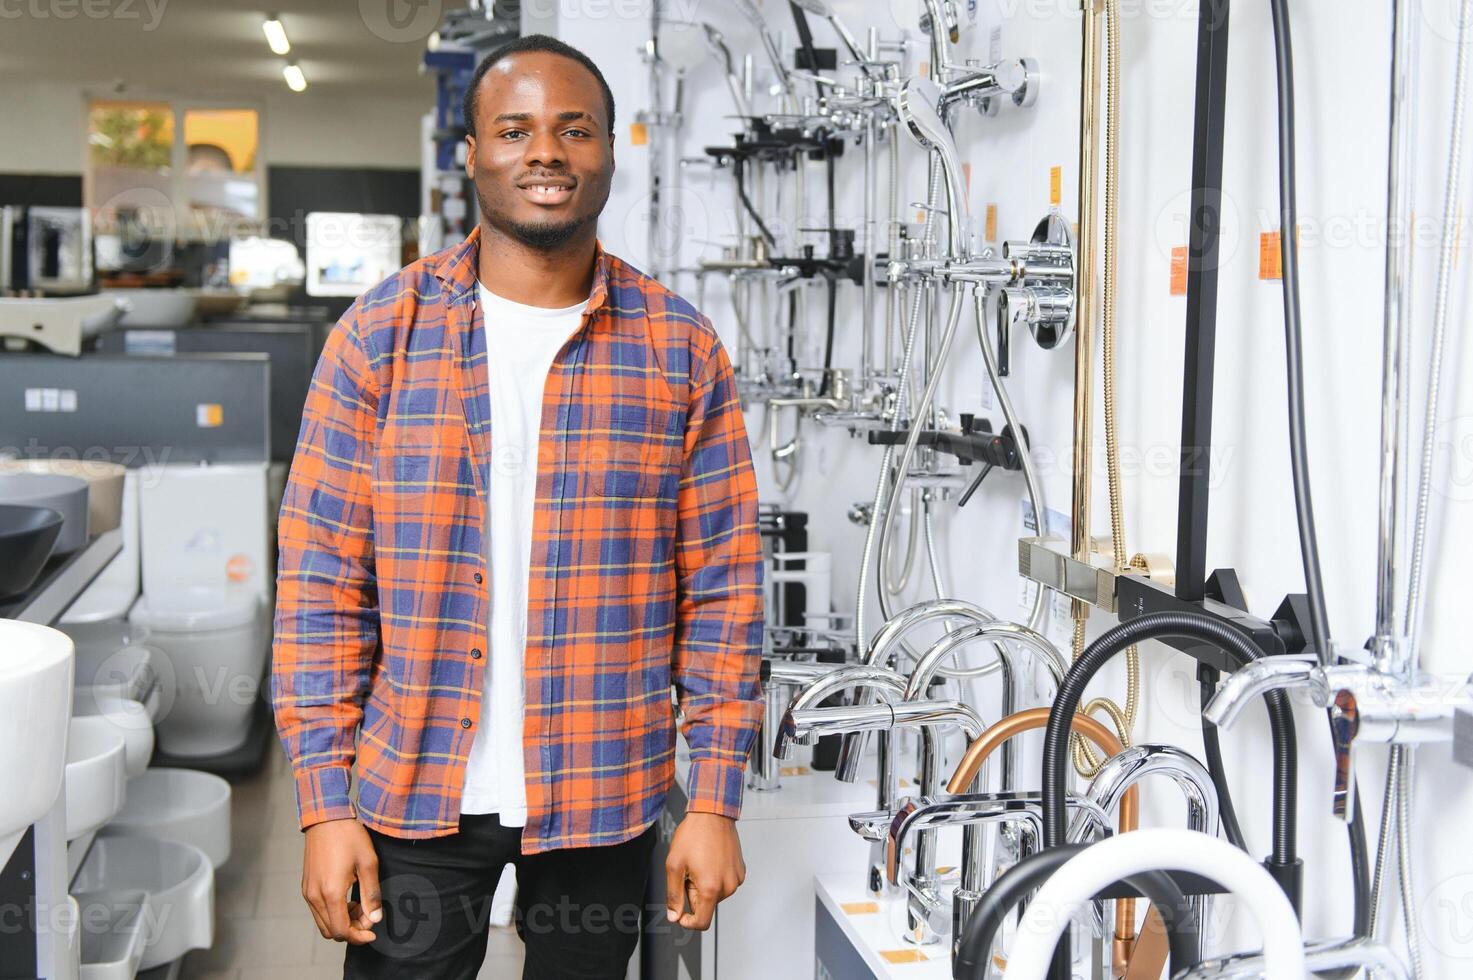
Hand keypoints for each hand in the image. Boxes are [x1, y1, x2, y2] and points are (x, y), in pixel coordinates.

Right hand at [302, 818, 381, 943]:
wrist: (326, 818)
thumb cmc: (349, 837)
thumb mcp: (368, 863)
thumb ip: (371, 894)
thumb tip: (374, 919)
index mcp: (330, 892)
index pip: (340, 930)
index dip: (358, 936)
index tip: (373, 931)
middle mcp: (314, 896)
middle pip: (330, 931)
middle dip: (351, 930)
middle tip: (368, 916)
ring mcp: (308, 892)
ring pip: (323, 923)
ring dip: (341, 922)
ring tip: (359, 906)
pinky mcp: (306, 886)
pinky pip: (318, 911)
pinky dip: (333, 913)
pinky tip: (348, 899)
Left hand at [664, 812, 744, 930]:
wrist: (712, 814)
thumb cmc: (694, 835)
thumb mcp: (674, 865)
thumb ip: (674, 895)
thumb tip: (674, 915)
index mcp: (711, 888)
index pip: (702, 921)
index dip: (688, 922)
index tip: (680, 914)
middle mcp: (727, 886)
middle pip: (707, 905)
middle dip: (694, 894)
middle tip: (688, 872)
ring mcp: (736, 878)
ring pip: (716, 894)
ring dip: (705, 885)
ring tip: (700, 863)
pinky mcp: (740, 871)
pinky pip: (725, 883)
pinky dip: (715, 877)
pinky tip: (710, 860)